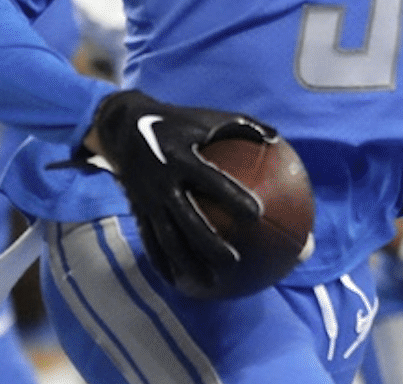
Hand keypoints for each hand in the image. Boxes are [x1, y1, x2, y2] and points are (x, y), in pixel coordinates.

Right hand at [80, 89, 275, 298]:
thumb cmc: (178, 122)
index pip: (210, 180)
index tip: (256, 214)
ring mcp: (148, 198)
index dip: (232, 196)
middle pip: (186, 218)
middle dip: (208, 242)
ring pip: (167, 237)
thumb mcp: (207, 118)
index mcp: (182, 157)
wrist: (124, 125)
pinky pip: (150, 240)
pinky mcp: (138, 209)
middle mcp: (163, 181)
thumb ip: (243, 126)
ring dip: (187, 263)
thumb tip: (278, 139)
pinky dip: (162, 263)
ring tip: (210, 284)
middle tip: (234, 261)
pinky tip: (179, 282)